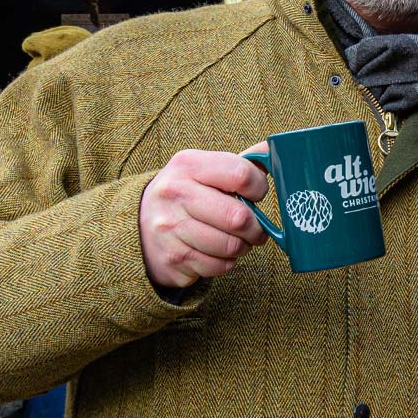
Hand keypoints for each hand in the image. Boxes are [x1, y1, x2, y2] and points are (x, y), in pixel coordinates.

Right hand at [138, 148, 270, 288]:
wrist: (139, 221)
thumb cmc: (187, 193)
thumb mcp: (205, 169)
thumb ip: (242, 162)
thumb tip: (278, 151)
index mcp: (188, 165)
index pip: (241, 175)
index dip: (259, 188)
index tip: (256, 195)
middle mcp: (175, 194)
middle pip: (239, 217)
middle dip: (256, 228)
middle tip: (255, 228)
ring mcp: (170, 228)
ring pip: (231, 246)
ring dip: (243, 247)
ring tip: (237, 239)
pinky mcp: (172, 259)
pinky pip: (219, 266)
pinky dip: (226, 262)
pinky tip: (217, 251)